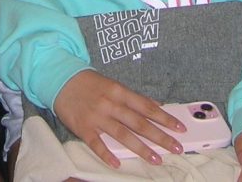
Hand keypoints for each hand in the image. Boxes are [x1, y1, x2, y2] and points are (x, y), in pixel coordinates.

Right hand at [52, 69, 184, 167]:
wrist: (62, 79)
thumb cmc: (90, 84)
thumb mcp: (113, 85)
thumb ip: (132, 98)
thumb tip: (155, 107)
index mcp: (120, 92)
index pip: (147, 107)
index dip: (165, 118)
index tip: (180, 128)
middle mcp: (111, 104)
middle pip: (139, 123)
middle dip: (160, 136)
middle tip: (176, 147)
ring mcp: (97, 116)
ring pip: (122, 134)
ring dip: (141, 148)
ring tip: (156, 159)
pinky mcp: (83, 127)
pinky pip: (96, 143)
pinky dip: (106, 154)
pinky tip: (117, 163)